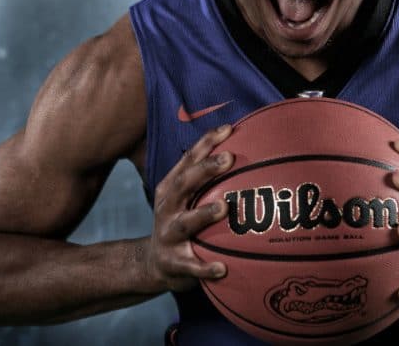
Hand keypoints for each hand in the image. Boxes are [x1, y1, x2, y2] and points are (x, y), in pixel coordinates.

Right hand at [146, 124, 233, 291]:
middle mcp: (167, 209)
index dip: (206, 143)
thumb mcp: (184, 198)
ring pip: (186, 223)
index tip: (229, 129)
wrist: (152, 264)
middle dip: (205, 170)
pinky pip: (191, 267)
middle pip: (183, 184)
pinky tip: (223, 268)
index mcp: (170, 190)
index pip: (188, 160)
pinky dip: (206, 268)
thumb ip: (206, 178)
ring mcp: (168, 236)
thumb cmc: (180, 221)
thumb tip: (246, 147)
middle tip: (229, 158)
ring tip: (224, 207)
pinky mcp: (174, 264)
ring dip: (203, 214)